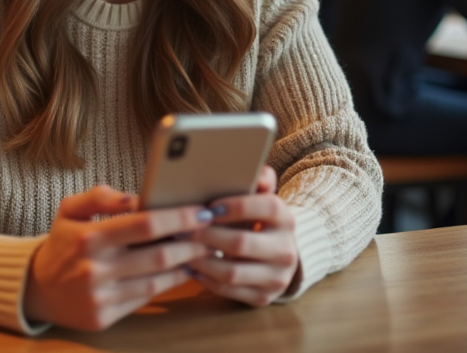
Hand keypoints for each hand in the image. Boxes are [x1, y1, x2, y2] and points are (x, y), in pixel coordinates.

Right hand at [23, 185, 213, 330]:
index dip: (178, 217)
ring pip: (157, 281)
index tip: (201, 211)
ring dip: (186, 265)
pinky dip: (167, 284)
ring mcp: (101, 296)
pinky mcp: (105, 317)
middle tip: (211, 232)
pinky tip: (180, 270)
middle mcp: (95, 268)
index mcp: (88, 237)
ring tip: (202, 250)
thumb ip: (100, 196)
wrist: (35, 288)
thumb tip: (135, 196)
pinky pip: (145, 299)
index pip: (144, 224)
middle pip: (159, 256)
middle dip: (191, 243)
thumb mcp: (69, 210)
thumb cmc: (62, 243)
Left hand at [186, 166, 298, 306]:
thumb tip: (251, 168)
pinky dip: (205, 279)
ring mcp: (277, 278)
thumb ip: (257, 178)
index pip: (266, 207)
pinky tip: (190, 267)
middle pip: (241, 243)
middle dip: (206, 235)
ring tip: (181, 248)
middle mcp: (286, 250)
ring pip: (231, 272)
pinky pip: (228, 291)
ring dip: (201, 260)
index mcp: (286, 219)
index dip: (236, 206)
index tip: (209, 207)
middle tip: (181, 229)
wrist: (277, 254)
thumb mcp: (259, 196)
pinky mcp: (264, 298)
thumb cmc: (256, 218)